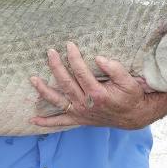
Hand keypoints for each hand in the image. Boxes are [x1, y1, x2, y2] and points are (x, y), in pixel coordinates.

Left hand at [29, 41, 163, 130]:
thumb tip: (99, 59)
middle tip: (50, 52)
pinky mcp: (78, 119)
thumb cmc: (130, 96)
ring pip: (58, 101)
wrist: (133, 116)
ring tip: (33, 79)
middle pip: (65, 83)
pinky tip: (33, 120)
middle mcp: (85, 104)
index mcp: (97, 93)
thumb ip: (115, 69)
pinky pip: (60, 122)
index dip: (73, 57)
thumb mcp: (129, 81)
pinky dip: (46, 122)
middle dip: (56, 66)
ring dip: (44, 90)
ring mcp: (80, 113)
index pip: (80, 72)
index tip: (69, 45)